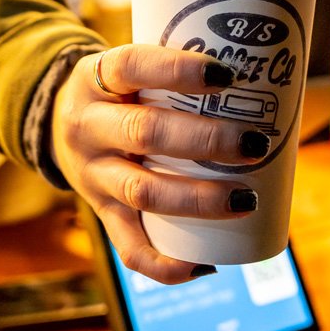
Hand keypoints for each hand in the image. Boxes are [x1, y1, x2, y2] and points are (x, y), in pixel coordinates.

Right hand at [51, 44, 271, 283]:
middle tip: (255, 144)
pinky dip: (166, 263)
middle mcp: (87, 126)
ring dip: (198, 199)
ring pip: (142, 191)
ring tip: (247, 199)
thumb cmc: (120, 92)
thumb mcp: (130, 71)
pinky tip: (204, 264)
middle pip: (144, 132)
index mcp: (96, 79)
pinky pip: (129, 247)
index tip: (227, 76)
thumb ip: (178, 75)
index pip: (132, 66)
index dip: (178, 70)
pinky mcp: (100, 212)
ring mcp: (91, 174)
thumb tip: (273, 85)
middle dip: (206, 141)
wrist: (56, 124)